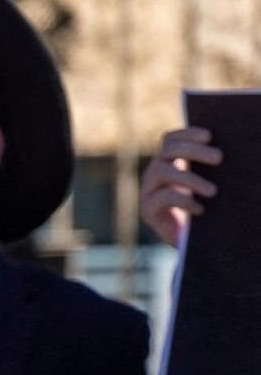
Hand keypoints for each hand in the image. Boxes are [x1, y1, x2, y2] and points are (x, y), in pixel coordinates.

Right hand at [144, 126, 221, 245]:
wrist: (189, 241)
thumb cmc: (204, 208)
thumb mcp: (206, 182)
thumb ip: (208, 167)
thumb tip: (227, 150)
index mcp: (168, 162)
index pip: (170, 139)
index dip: (187, 134)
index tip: (209, 136)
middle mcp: (155, 173)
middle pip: (167, 150)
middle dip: (193, 151)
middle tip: (219, 158)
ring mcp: (148, 191)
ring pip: (163, 171)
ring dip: (190, 178)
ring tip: (213, 191)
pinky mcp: (147, 210)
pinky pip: (162, 197)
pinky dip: (184, 201)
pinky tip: (200, 210)